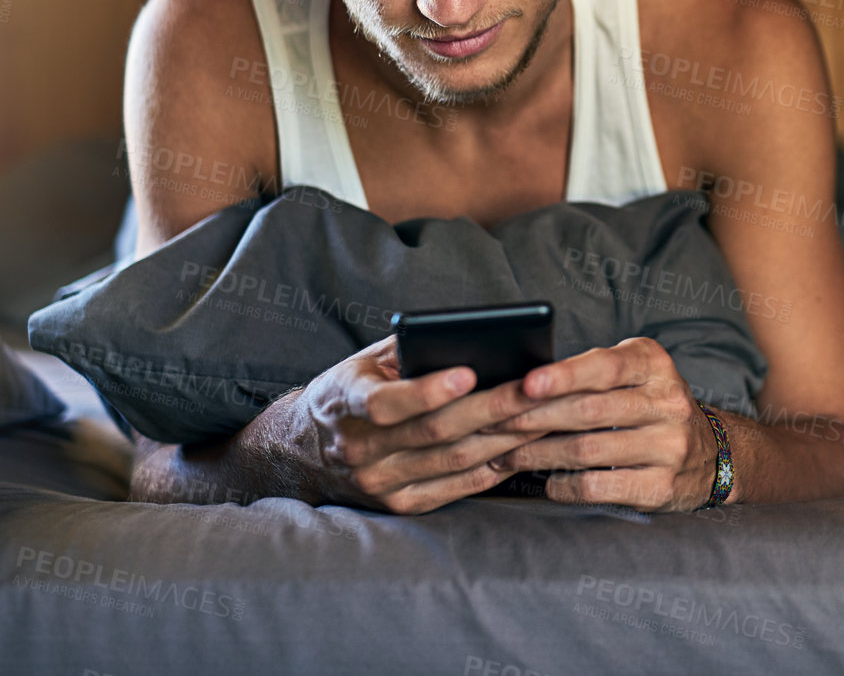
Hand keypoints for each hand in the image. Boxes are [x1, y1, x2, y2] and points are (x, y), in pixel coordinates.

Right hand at [271, 335, 544, 513]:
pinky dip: (492, 467)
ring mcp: (378, 483)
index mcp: (345, 403)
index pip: (386, 402)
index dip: (429, 390)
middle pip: (435, 431)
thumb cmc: (347, 393)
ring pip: (453, 460)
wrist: (300, 452)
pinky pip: (455, 488)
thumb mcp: (362, 362)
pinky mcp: (399, 505)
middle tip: (536, 389)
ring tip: (543, 414)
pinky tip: (520, 447)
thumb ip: (407, 350)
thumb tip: (468, 340)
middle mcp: (358, 449)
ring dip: (504, 437)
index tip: (470, 372)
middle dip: (492, 408)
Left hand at [482, 337, 718, 512]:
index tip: (526, 383)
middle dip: (534, 418)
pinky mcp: (662, 487)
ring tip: (505, 454)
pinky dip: (562, 485)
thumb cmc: (650, 407)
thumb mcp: (634, 375)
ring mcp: (669, 447)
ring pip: (587, 451)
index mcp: (655, 365)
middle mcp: (668, 402)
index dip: (564, 375)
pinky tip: (545, 481)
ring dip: (537, 454)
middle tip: (492, 424)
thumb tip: (521, 384)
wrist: (712, 454)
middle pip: (589, 411)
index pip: (605, 367)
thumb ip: (590, 373)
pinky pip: (597, 487)